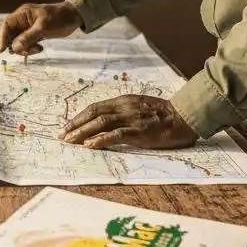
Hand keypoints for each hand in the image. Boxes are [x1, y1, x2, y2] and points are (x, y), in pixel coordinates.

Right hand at [0, 2, 81, 55]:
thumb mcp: (44, 27)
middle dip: (16, 45)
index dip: (1, 37)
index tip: (2, 49)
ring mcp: (27, 28)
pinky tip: (39, 48)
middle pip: (10, 35)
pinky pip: (25, 44)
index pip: (6, 24)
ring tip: (37, 49)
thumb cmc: (59, 18)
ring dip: (24, 49)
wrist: (73, 17)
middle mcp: (22, 21)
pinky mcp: (33, 35)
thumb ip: (28, 37)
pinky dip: (30, 49)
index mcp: (22, 14)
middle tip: (26, 51)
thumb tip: (15, 48)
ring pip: (17, 42)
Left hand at [60, 95, 197, 149]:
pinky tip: (90, 146)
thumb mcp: (140, 106)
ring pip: (100, 123)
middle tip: (62, 136)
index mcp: (123, 101)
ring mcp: (131, 119)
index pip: (95, 107)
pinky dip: (100, 140)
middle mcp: (124, 107)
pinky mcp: (139, 132)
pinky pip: (115, 135)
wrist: (184, 117)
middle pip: (93, 113)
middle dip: (75, 125)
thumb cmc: (163, 114)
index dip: (79, 117)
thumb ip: (124, 111)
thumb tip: (106, 121)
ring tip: (70, 142)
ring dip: (82, 133)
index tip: (67, 127)